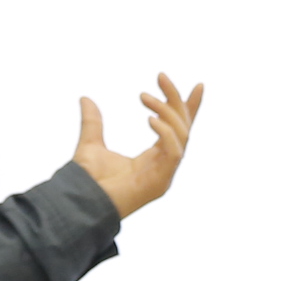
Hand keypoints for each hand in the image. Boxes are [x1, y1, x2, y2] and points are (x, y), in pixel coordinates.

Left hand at [74, 73, 203, 217]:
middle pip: (183, 127)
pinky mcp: (161, 181)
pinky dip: (166, 133)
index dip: (189, 107)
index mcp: (153, 157)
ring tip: (143, 96)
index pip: (178, 129)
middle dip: (175, 99)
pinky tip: (150, 119)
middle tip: (160, 76)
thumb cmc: (89, 182)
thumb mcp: (91, 143)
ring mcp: (164, 174)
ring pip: (181, 135)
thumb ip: (93, 122)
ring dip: (166, 112)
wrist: (82, 204)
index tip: (199, 86)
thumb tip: (85, 98)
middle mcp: (163, 165)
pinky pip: (174, 151)